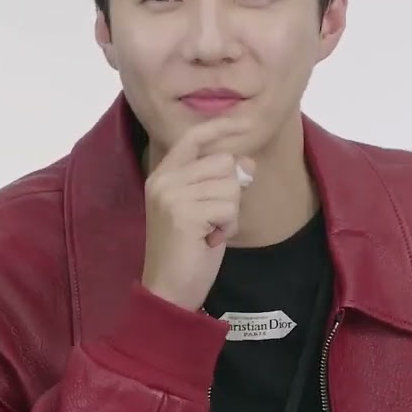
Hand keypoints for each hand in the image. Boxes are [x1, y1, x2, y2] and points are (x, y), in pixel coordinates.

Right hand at [140, 116, 254, 311]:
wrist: (168, 290)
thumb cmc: (188, 251)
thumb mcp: (205, 210)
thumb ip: (221, 182)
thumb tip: (248, 163)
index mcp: (163, 174)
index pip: (194, 137)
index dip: (221, 127)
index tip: (247, 121)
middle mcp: (164, 180)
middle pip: (223, 162)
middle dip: (232, 191)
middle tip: (214, 219)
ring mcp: (172, 195)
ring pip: (230, 185)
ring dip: (231, 213)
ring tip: (210, 232)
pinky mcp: (184, 213)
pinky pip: (229, 207)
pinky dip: (229, 227)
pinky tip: (211, 240)